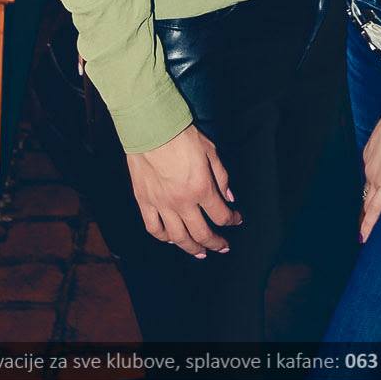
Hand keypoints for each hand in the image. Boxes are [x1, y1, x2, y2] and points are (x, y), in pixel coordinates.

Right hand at [126, 122, 241, 256]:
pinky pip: (154, 228)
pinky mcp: (144, 202)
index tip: (236, 220)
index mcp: (201, 188)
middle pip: (201, 233)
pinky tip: (171, 238)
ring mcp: (161, 204)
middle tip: (222, 247)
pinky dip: (164, 237)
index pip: (221, 215)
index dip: (232, 220)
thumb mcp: (210, 151)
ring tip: (199, 252)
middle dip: (215, 243)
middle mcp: (182, 202)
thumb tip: (229, 197)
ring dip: (191, 248)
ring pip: (178, 237)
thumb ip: (221, 177)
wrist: (151, 127)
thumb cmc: (181, 136)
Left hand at [358, 117, 380, 242]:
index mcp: (371, 152)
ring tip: (361, 233)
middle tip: (360, 221)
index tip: (365, 196)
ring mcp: (375, 176)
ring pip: (368, 202)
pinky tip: (363, 237)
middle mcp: (369, 165)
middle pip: (365, 190)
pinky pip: (375, 209)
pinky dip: (368, 224)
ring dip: (364, 217)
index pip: (369, 174)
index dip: (367, 187)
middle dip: (363, 205)